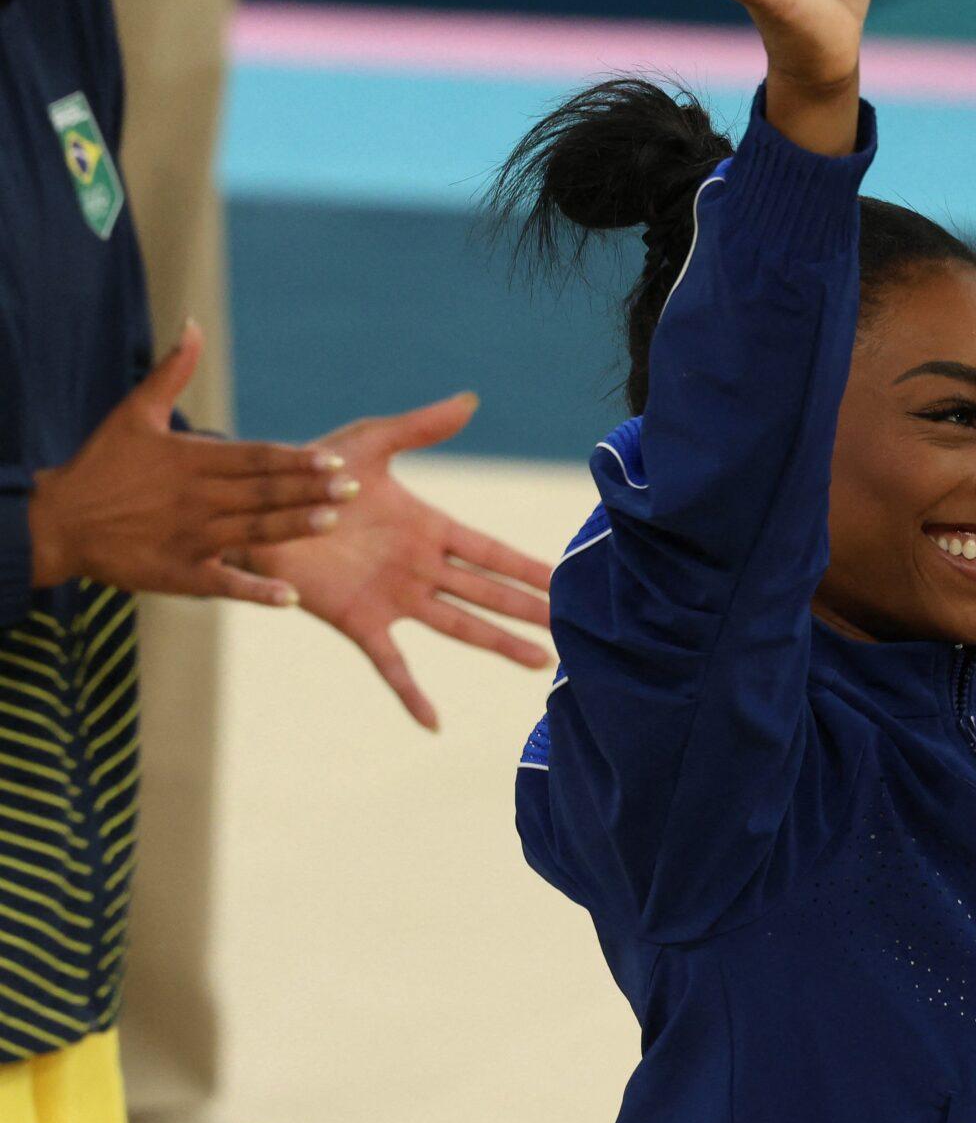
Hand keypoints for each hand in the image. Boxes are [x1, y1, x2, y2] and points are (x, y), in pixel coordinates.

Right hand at [28, 321, 346, 604]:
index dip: (295, 460)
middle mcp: (196, 498)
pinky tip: (289, 598)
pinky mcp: (177, 573)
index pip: (255, 458)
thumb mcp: (135, 412)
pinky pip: (223, 583)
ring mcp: (189, 538)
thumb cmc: (102, 464)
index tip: (335, 460)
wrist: (59, 522)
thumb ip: (173, 371)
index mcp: (192, 460)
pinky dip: (255, 591)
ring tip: (331, 522)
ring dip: (292, 528)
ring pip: (251, 532)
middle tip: (354, 489)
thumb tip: (192, 323)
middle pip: (262, 493)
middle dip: (309, 491)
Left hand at [247, 392, 552, 730]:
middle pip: (488, 594)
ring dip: (498, 644)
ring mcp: (393, 598)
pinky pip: (390, 664)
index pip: (492, 552)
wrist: (256, 506)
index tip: (567, 578)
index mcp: (429, 529)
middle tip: (572, 628)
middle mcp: (420, 568)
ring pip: (459, 626)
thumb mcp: (369, 443)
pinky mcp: (358, 621)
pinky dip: (410, 693)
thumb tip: (470, 400)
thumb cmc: (311, 470)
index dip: (530, 566)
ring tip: (539, 663)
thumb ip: (419, 427)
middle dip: (529, 610)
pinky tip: (432, 721)